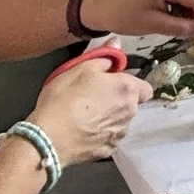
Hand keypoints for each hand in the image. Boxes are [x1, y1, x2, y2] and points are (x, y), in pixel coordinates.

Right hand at [28, 61, 151, 167]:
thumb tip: (116, 44)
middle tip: (92, 94)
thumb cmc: (64, 101)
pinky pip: (108, 137)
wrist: (49, 138)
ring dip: (108, 116)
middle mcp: (129, 112)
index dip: (129, 82)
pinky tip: (82, 128)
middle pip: (131, 103)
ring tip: (84, 112)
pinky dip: (99, 133)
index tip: (112, 80)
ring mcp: (119, 133)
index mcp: (127, 89)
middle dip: (116, 98)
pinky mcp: (108, 149)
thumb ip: (104, 57)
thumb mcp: (80, 68)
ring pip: (120, 121)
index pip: (145, 86)